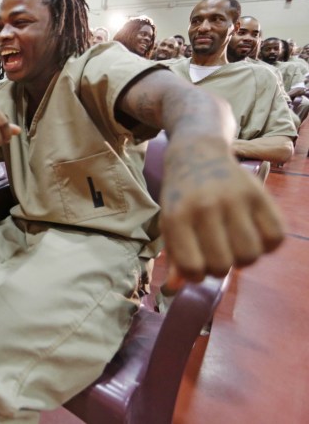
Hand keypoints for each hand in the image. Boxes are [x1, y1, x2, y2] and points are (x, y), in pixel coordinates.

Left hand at [160, 139, 283, 284]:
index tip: (197, 265)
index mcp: (177, 216)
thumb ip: (175, 257)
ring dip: (244, 259)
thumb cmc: (182, 197)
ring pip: (250, 255)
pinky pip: (275, 238)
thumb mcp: (169, 223)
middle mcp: (205, 207)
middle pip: (222, 265)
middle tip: (217, 253)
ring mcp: (234, 199)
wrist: (197, 155)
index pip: (192, 267)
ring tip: (234, 245)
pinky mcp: (259, 194)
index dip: (196, 275)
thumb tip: (175, 290)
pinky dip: (267, 245)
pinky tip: (254, 235)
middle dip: (219, 267)